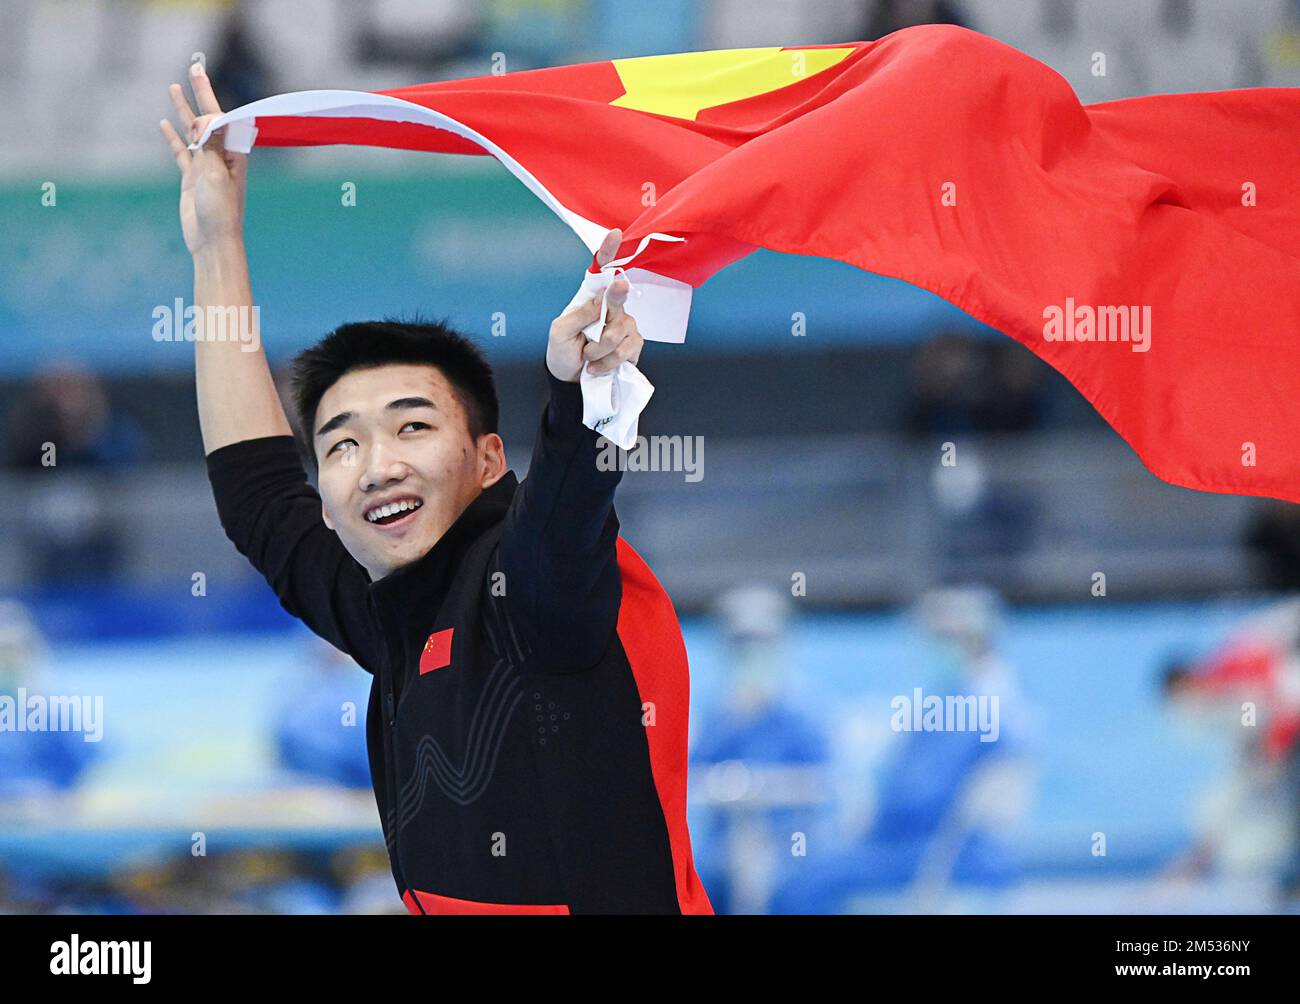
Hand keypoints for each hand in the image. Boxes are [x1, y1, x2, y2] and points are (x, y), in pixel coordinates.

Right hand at [159, 62, 246, 256]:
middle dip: (200, 92)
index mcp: (233, 153)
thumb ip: (209, 146)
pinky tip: (164, 124)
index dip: (209, 94)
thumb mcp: (216, 174)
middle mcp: (221, 156)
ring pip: (192, 132)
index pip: (221, 116)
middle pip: (208, 117)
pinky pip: (180, 152)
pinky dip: (172, 138)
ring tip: (173, 88)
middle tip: (195, 66)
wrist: (214, 242)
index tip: (199, 75)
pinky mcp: (192, 179)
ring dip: (183, 110)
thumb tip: (203, 118)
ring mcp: (205, 166)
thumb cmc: (221, 211)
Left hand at [546, 228, 644, 382]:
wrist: (570, 381)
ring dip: (599, 350)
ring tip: (588, 357)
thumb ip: (580, 314)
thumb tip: (601, 299)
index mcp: (590, 299)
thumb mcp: (560, 332)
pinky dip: (609, 362)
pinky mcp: (633, 345)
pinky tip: (598, 366)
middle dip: (610, 309)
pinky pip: (627, 349)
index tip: (615, 234)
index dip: (609, 252)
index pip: (601, 271)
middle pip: (618, 297)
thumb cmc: (561, 352)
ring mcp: (625, 326)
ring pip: (620, 331)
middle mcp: (611, 308)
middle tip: (593, 332)